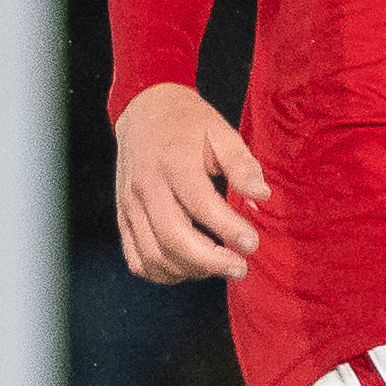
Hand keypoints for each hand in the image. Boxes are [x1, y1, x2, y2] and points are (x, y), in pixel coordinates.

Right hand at [115, 83, 269, 280]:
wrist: (145, 112)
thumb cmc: (188, 124)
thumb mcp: (222, 131)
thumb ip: (242, 164)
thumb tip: (262, 196)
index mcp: (174, 162)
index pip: (200, 204)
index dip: (228, 228)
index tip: (252, 243)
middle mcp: (147, 187)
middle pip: (174, 238)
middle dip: (211, 262)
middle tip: (240, 268)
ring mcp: (130, 206)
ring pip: (154, 256)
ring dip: (190, 270)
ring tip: (218, 266)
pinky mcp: (123, 219)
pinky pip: (137, 260)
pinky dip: (163, 273)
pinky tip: (189, 267)